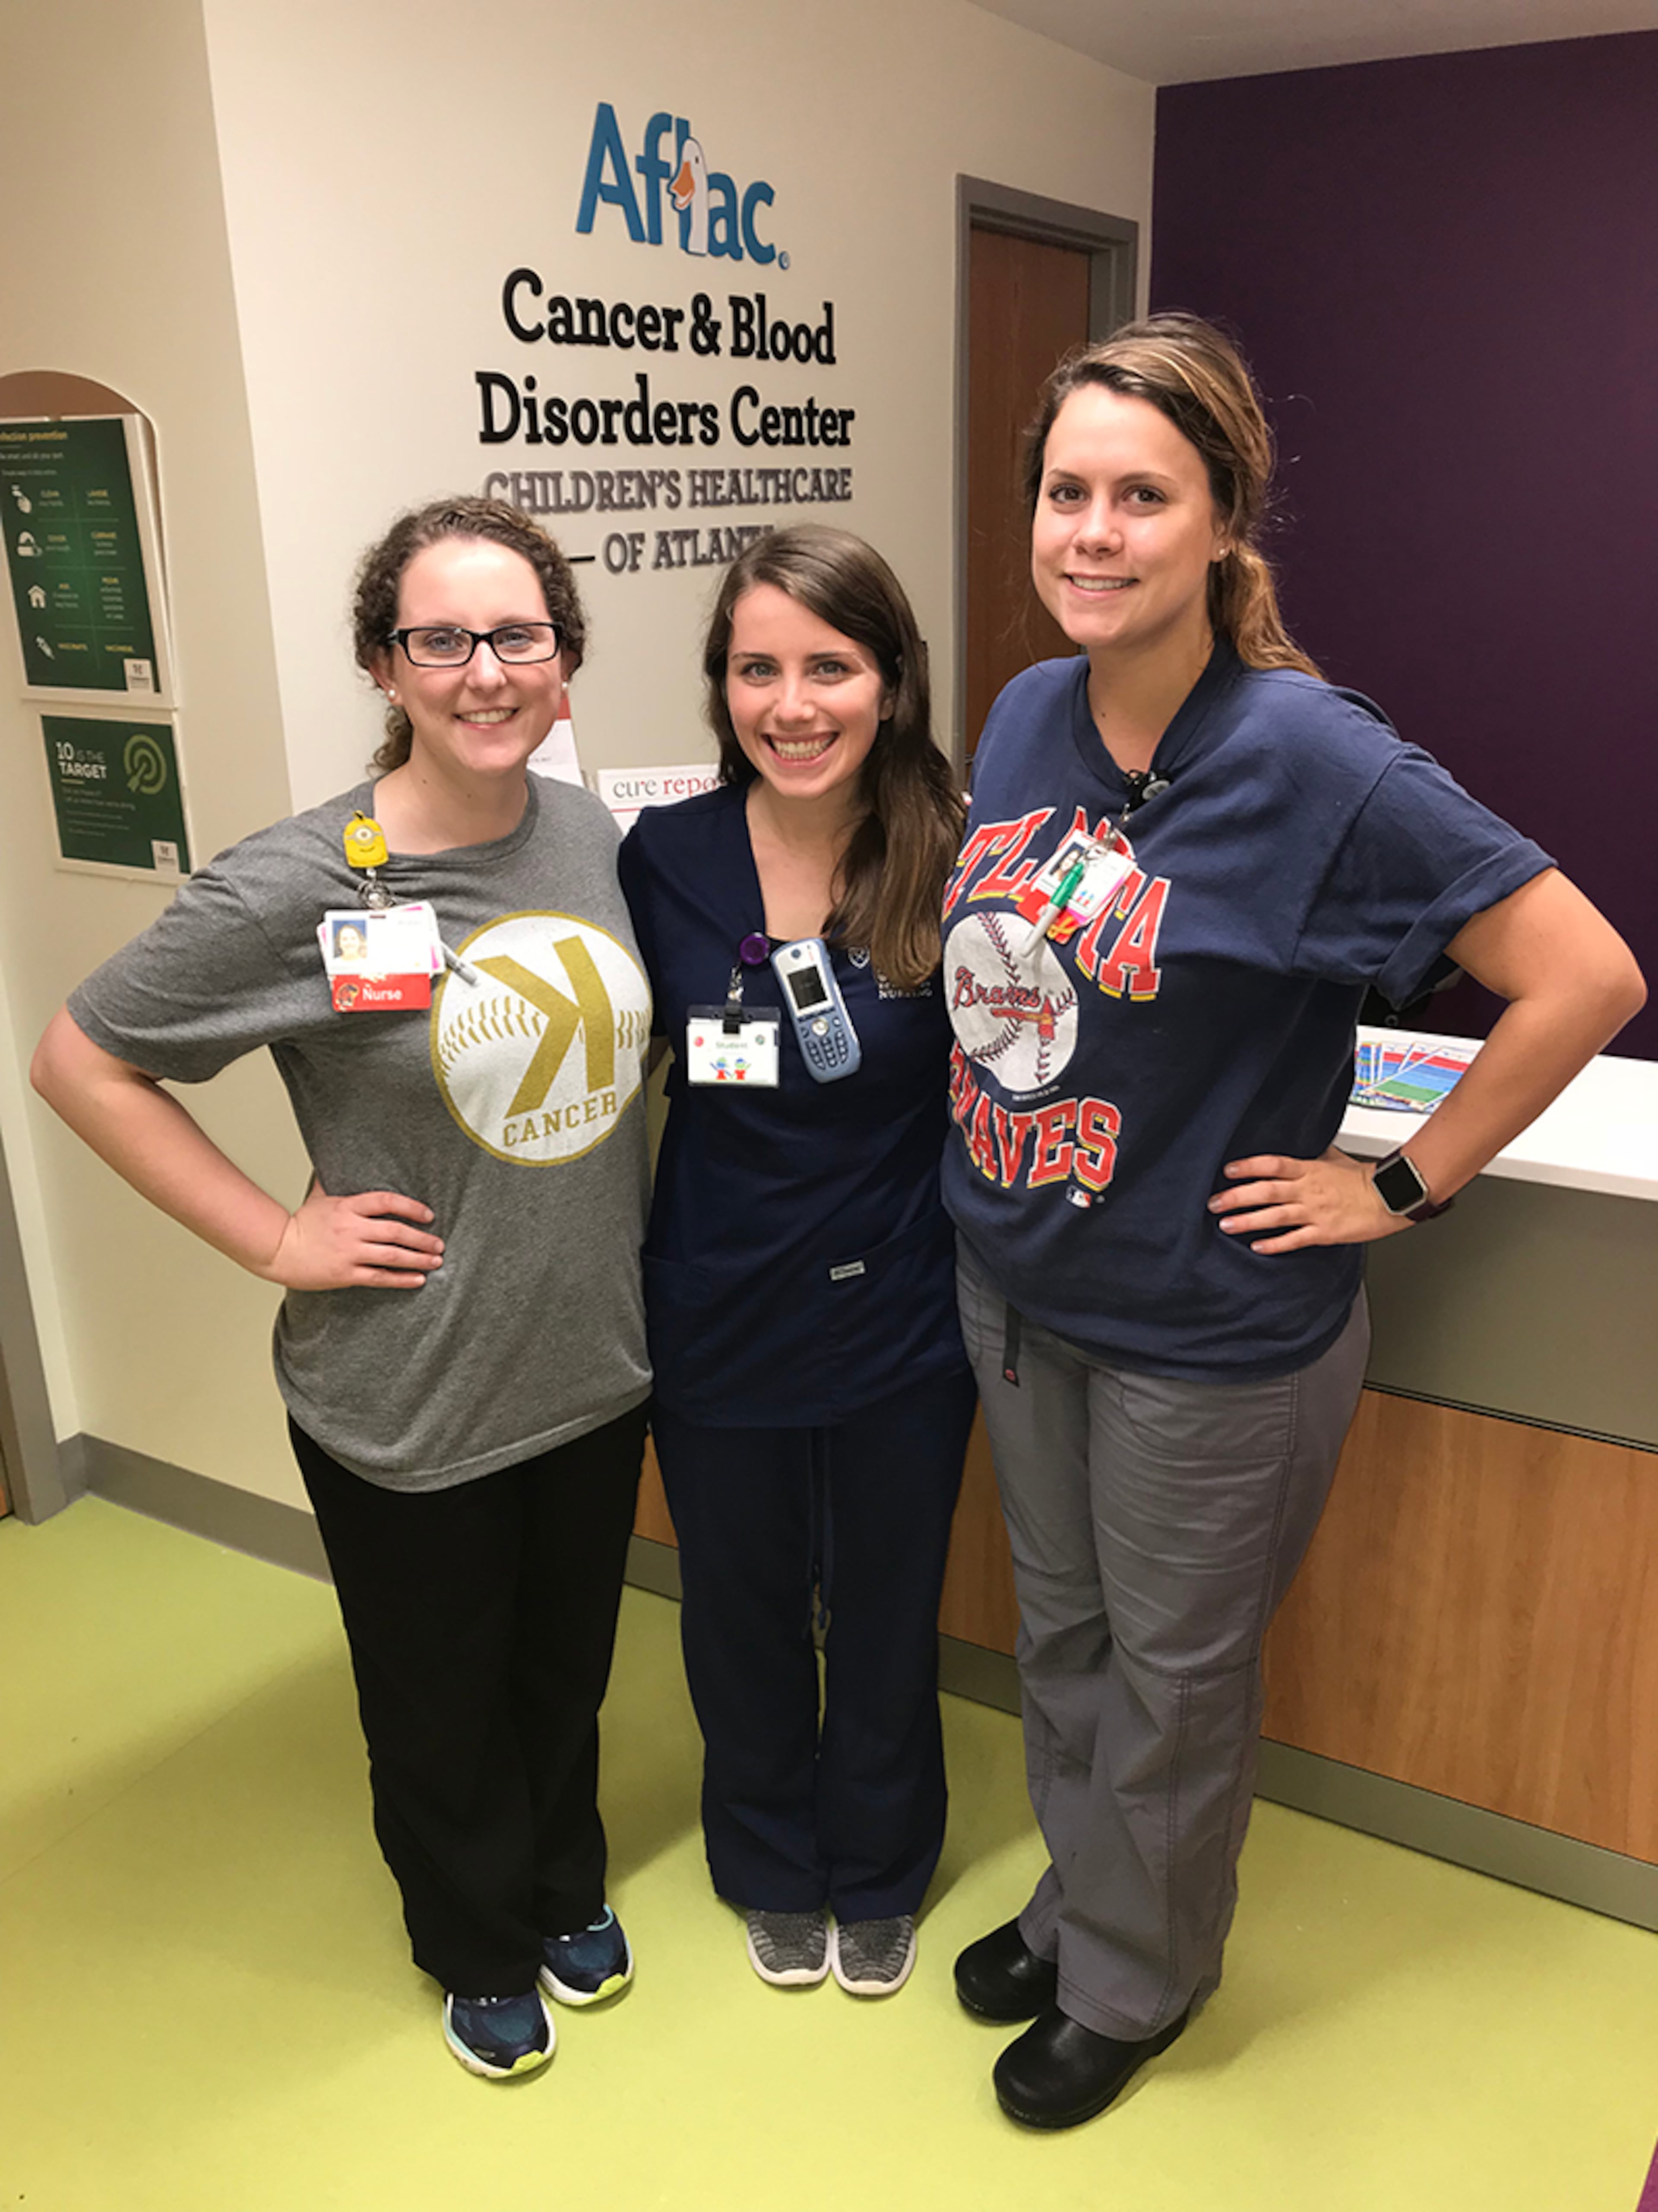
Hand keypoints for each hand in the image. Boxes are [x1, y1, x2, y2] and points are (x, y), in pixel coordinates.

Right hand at [257, 1177, 444, 1289]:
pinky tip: (418, 1279)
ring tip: (436, 1260)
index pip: (387, 1201)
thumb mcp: (319, 1197)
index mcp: (347, 1207)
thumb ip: (334, 1181)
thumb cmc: (301, 1223)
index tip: (428, 1215)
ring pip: (392, 1255)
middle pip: (396, 1231)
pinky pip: (380, 1277)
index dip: (411, 1207)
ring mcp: (349, 1252)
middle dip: (422, 1238)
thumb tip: (339, 1159)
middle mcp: (351, 1229)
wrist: (279, 1250)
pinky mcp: (345, 1274)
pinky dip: (401, 1279)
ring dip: (418, 1259)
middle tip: (439, 1243)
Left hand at [1206, 1146, 1408, 1254]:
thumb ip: (1313, 1155)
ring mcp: (1314, 1212)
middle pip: (1265, 1191)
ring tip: (1226, 1225)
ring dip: (1247, 1221)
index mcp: (1309, 1169)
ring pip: (1274, 1216)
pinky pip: (1294, 1239)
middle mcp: (1307, 1190)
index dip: (1248, 1166)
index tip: (1228, 1170)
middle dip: (1236, 1197)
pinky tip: (1257, 1247)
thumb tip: (1301, 1146)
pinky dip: (1275, 1244)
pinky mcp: (1324, 1232)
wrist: (1390, 1196)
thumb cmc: (1364, 1178)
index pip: (1273, 1164)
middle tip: (1214, 1203)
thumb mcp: (1335, 1158)